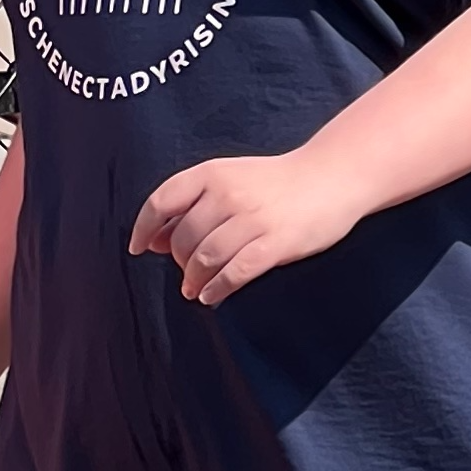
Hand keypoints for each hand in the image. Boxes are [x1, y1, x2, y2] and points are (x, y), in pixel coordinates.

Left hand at [130, 149, 363, 304]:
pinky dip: (217, 288)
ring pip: (205, 259)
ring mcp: (252, 219)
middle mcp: (228, 194)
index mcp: (212, 173)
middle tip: (185, 272)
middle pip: (183, 238)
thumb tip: (150, 240)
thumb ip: (191, 205)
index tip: (138, 249)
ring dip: (194, 279)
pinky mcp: (275, 243)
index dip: (143, 228)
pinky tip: (211, 296)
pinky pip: (234, 273)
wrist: (332, 177)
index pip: (162, 201)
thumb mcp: (229, 180)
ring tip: (194, 288)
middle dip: (178, 261)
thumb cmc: (274, 183)